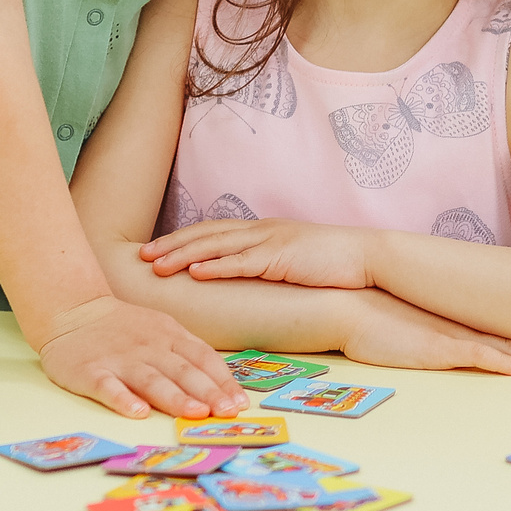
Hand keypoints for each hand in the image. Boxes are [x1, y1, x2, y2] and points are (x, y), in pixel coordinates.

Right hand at [35, 294, 247, 419]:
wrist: (73, 310)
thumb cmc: (124, 328)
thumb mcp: (162, 329)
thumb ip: (186, 354)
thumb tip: (221, 384)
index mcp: (169, 336)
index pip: (203, 358)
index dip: (223, 381)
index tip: (240, 403)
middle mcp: (149, 347)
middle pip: (183, 371)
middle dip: (209, 392)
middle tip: (228, 412)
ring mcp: (120, 359)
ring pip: (152, 380)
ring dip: (176, 397)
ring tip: (196, 413)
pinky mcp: (91, 371)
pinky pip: (109, 387)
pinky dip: (123, 399)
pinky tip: (137, 412)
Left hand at [142, 218, 378, 288]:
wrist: (369, 255)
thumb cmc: (335, 262)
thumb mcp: (295, 259)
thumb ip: (270, 263)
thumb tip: (248, 279)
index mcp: (264, 231)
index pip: (214, 231)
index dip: (182, 239)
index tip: (155, 249)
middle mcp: (262, 231)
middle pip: (206, 234)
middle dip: (171, 244)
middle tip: (141, 255)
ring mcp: (271, 242)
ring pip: (217, 245)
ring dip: (183, 254)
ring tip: (155, 264)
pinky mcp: (282, 257)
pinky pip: (242, 262)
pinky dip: (216, 266)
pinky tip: (194, 272)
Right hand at [337, 289, 510, 376]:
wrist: (349, 305)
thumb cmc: (383, 315)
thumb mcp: (425, 320)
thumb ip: (450, 325)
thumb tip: (478, 333)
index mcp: (467, 317)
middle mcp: (466, 323)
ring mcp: (453, 335)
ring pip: (506, 346)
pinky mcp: (436, 348)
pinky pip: (474, 356)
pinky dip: (500, 363)